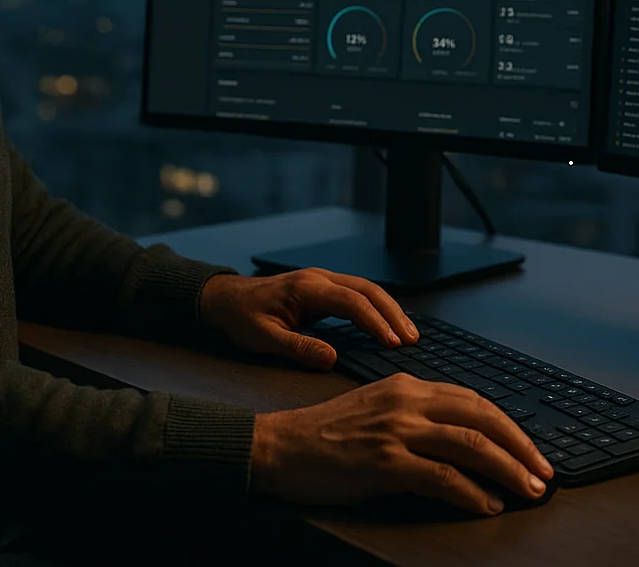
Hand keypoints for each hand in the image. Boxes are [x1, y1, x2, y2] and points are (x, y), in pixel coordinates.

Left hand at [198, 268, 417, 369]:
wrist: (226, 299)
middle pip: (367, 290)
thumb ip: (298, 347)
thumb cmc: (243, 318)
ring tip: (409, 334)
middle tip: (412, 339)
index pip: (351, 302)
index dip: (375, 322)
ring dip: (389, 309)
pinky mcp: (323, 288)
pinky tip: (388, 324)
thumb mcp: (264, 338)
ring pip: (366, 289)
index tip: (392, 343)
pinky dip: (377, 307)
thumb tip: (331, 358)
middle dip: (392, 313)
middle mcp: (319, 279)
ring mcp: (322, 280)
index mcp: (307, 288)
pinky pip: (357, 294)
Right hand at [250, 374, 553, 514]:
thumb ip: (416, 417)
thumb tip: (463, 442)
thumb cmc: (326, 435)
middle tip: (543, 472)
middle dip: (521, 447)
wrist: (280, 446)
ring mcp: (397, 431)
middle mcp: (407, 402)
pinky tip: (487, 504)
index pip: (474, 400)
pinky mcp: (385, 462)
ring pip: (470, 444)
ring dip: (508, 470)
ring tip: (528, 490)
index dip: (509, 426)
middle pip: (482, 417)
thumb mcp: (377, 410)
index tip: (529, 449)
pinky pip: (442, 476)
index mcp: (407, 386)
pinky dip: (471, 492)